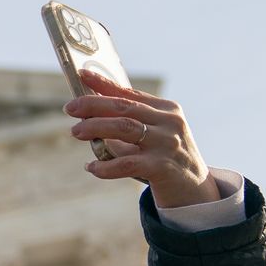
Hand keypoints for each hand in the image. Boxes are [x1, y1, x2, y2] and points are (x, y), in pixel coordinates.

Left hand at [65, 70, 218, 208]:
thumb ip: (129, 121)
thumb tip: (88, 110)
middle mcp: (169, 122)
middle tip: (70, 108)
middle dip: (93, 105)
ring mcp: (167, 144)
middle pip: (124, 107)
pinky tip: (91, 167)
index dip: (104, 83)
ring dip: (95, 127)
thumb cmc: (166, 158)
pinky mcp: (162, 167)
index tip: (81, 74)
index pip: (130, 93)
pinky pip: (126, 163)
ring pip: (124, 128)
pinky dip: (105, 165)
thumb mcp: (154, 134)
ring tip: (75, 131)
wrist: (195, 191)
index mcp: (167, 109)